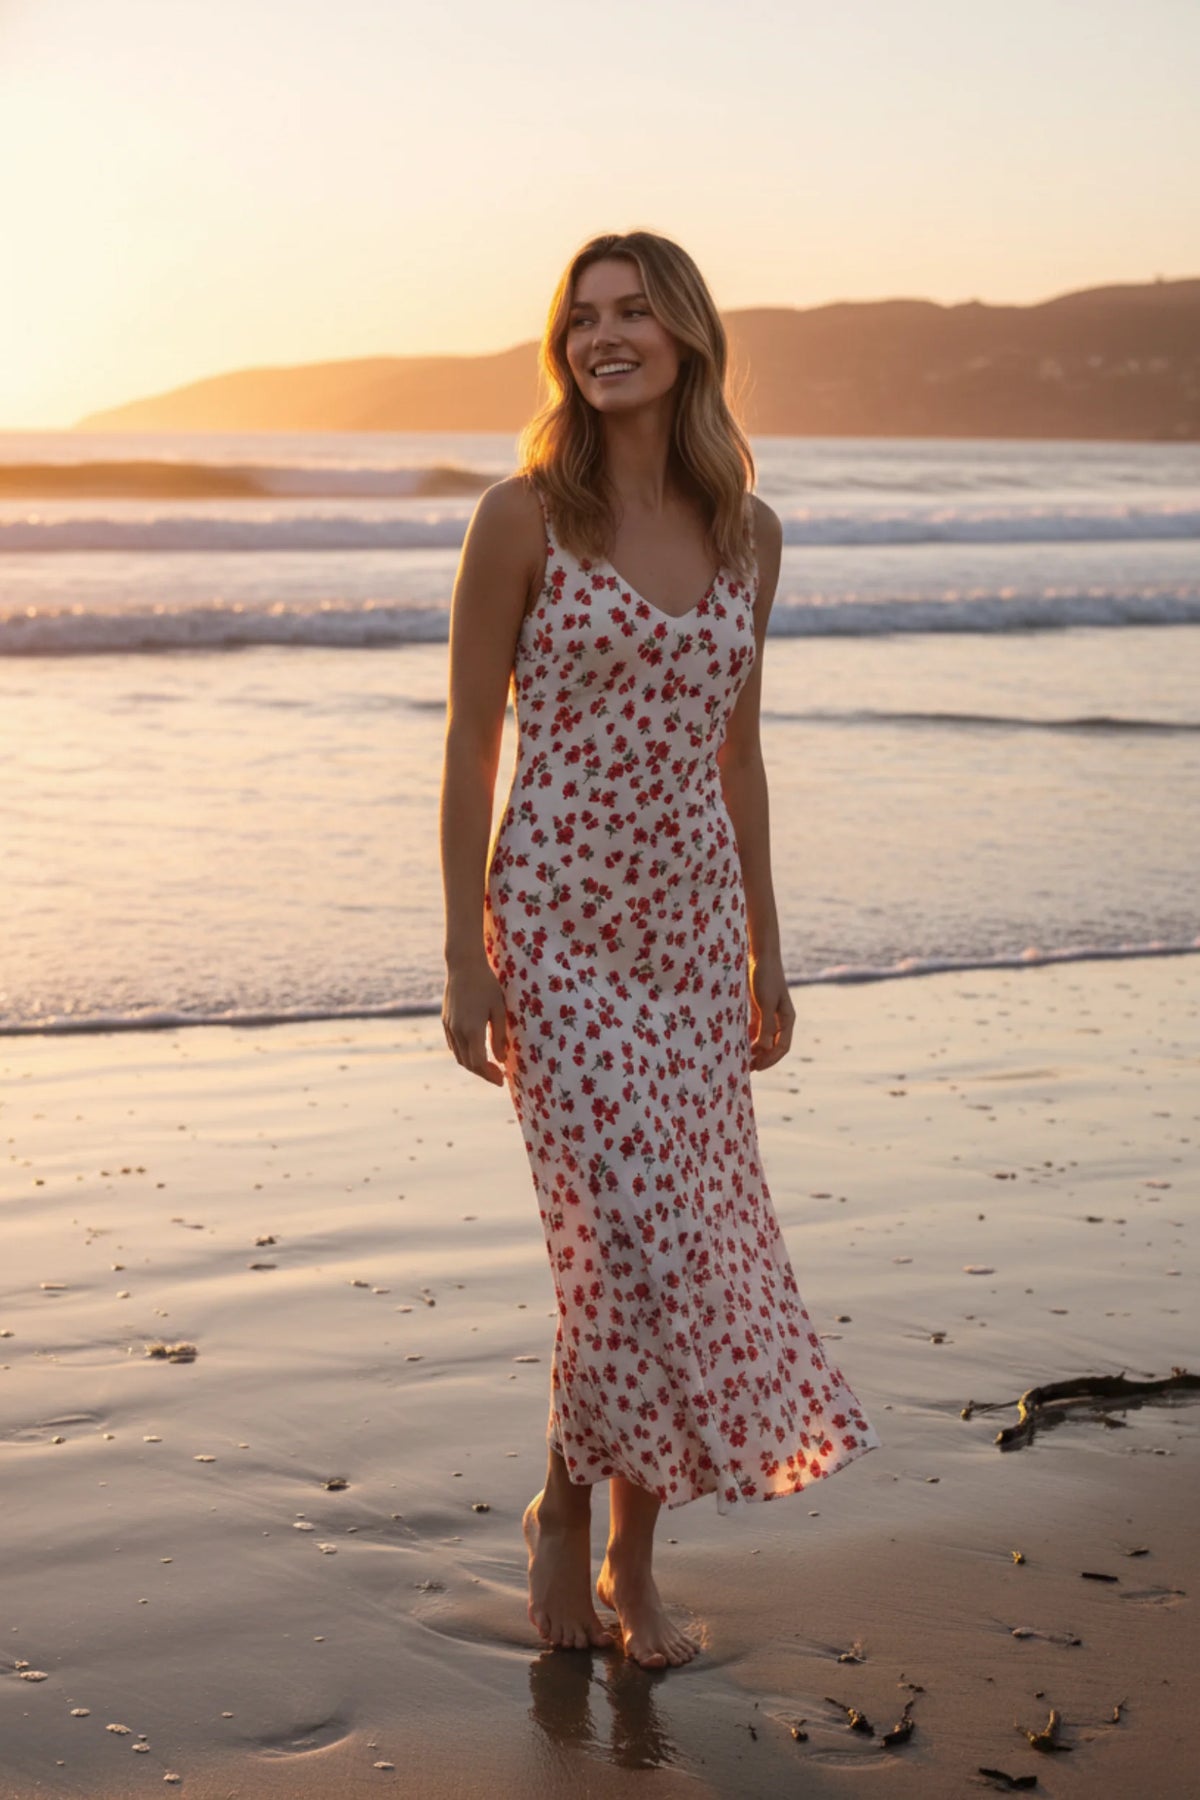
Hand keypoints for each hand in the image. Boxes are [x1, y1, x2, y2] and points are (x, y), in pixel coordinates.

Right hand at [442, 957, 508, 1085]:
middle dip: (483, 1073)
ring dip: (473, 1065)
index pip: (479, 1063)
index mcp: (472, 1030)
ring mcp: (449, 1026)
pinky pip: (453, 1045)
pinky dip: (463, 1054)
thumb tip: (501, 1059)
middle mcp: (457, 1031)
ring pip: (459, 1056)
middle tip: (498, 1076)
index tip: (502, 1080)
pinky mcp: (445, 1021)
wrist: (463, 965)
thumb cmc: (486, 985)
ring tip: (488, 1067)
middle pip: (468, 1063)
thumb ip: (499, 1036)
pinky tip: (475, 1052)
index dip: (490, 1075)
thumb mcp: (499, 1009)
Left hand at [749, 955, 794, 1070]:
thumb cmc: (765, 978)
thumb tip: (765, 1047)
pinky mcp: (759, 1008)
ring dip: (755, 1050)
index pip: (782, 1047)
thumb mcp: (766, 1002)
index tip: (756, 1067)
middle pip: (774, 1046)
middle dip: (763, 1058)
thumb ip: (766, 1025)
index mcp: (787, 1019)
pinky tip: (738, 1043)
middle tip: (747, 1069)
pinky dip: (749, 1037)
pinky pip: (755, 1029)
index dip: (770, 1059)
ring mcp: (770, 1014)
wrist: (760, 956)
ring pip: (764, 1039)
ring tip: (741, 1059)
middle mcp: (781, 1019)